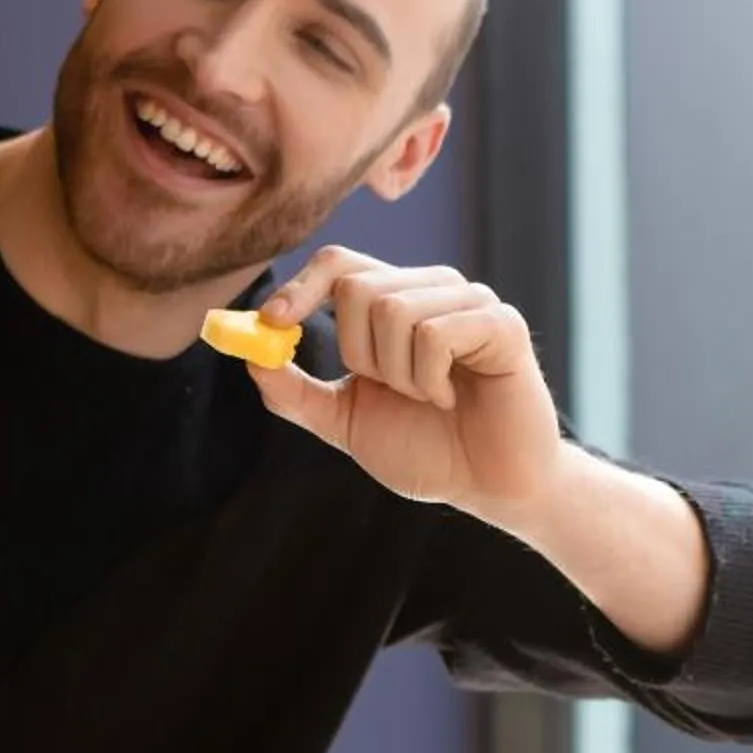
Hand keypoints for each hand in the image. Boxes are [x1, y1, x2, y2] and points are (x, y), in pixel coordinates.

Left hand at [245, 248, 567, 515]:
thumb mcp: (347, 422)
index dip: (301, 287)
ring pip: (394, 310)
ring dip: (400, 375)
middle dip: (358, 354)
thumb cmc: (427, 450)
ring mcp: (470, 302)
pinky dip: (431, 380)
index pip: (339, 264)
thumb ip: (297, 393)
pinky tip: (454, 399)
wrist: (489, 488)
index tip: (274, 323)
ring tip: (430, 399)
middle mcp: (432, 289)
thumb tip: (251, 356)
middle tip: (394, 391)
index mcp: (395, 301)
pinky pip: (435, 333)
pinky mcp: (502, 323)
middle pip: (357, 286)